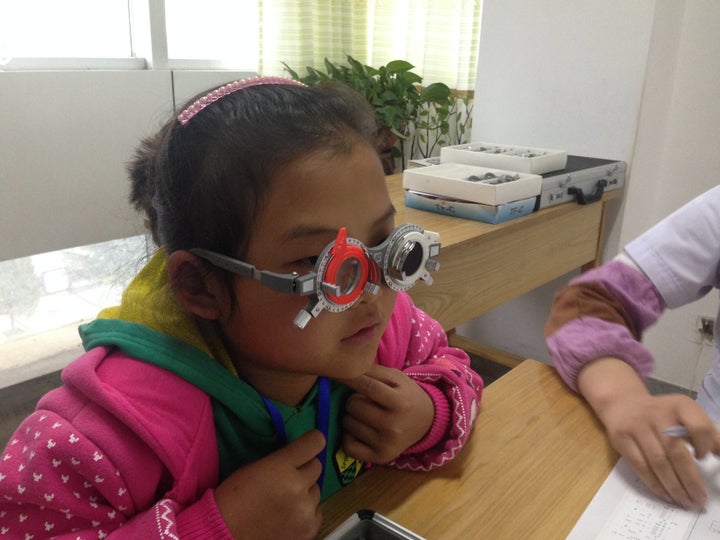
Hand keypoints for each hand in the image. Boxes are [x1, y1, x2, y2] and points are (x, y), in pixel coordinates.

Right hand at [213, 429, 324, 538]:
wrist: (225, 531)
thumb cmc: (236, 497)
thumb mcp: (258, 467)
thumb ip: (283, 459)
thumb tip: (302, 456)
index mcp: (282, 466)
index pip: (316, 442)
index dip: (312, 442)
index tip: (308, 445)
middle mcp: (298, 487)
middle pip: (316, 467)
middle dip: (303, 470)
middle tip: (287, 479)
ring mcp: (305, 511)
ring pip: (316, 491)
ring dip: (305, 493)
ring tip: (285, 501)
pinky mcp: (308, 530)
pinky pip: (317, 512)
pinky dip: (307, 513)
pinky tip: (290, 516)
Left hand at [338, 364, 433, 463]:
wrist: (426, 422)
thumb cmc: (405, 395)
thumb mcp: (395, 378)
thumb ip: (371, 371)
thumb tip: (343, 369)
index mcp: (400, 402)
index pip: (368, 387)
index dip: (350, 378)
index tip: (338, 374)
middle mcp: (393, 426)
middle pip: (353, 406)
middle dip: (352, 399)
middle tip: (362, 400)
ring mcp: (386, 444)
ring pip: (348, 424)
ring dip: (350, 416)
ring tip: (364, 414)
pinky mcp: (379, 457)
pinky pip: (348, 446)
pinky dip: (348, 436)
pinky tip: (359, 430)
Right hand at [578, 358, 719, 507]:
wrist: (622, 404)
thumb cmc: (662, 415)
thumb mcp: (684, 415)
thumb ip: (705, 433)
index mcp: (679, 405)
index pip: (698, 427)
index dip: (704, 446)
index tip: (704, 459)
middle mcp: (657, 413)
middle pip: (676, 451)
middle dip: (690, 479)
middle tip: (699, 500)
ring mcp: (636, 426)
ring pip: (658, 462)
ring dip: (673, 486)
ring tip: (685, 502)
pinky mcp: (621, 438)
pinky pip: (640, 466)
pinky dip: (655, 484)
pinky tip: (666, 495)